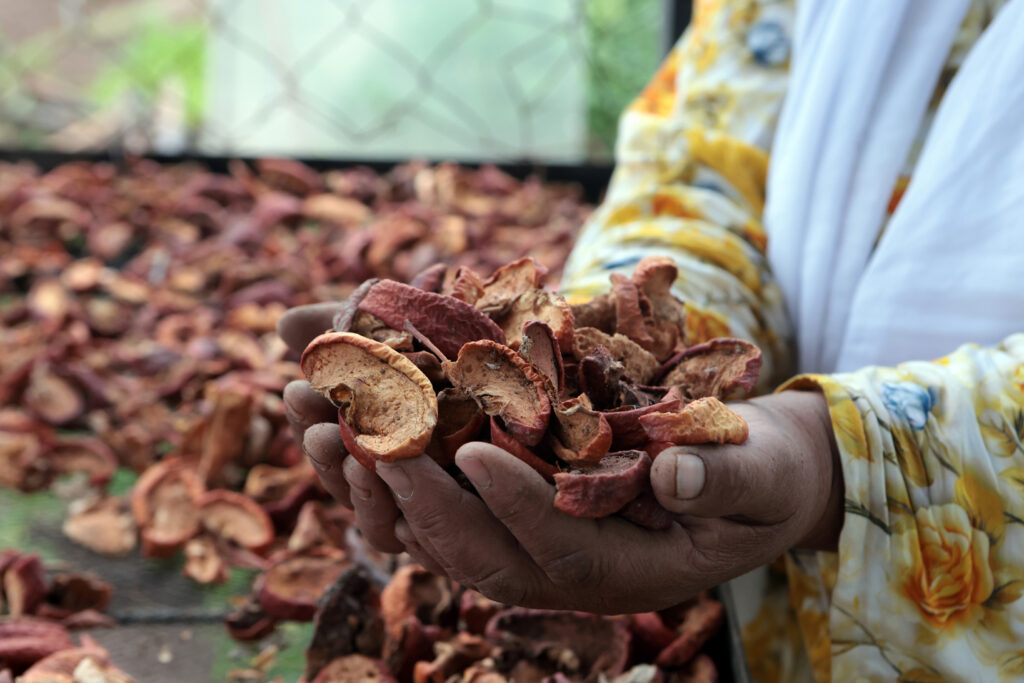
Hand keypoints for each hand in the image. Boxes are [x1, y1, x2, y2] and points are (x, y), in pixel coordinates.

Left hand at [279, 303, 843, 610]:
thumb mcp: (766, 473)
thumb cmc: (764, 476)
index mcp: (628, 572)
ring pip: (446, 533)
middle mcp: (567, 568)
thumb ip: (728, 477)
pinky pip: (447, 499)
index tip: (472, 451)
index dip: (517, 504)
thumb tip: (679, 477)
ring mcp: (534, 541)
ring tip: (333, 429)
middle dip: (423, 502)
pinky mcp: (517, 506)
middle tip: (371, 443)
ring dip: (386, 487)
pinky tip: (353, 419)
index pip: (560, 550)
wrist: (751, 479)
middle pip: (481, 551)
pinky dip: (399, 466)